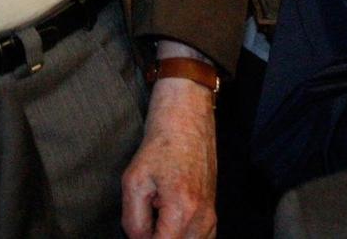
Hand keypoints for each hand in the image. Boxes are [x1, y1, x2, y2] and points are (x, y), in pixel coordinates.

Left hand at [122, 76, 216, 238]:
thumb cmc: (159, 146)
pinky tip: (168, 219)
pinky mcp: (213, 214)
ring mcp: (211, 217)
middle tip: (146, 213)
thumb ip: (134, 222)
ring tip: (156, 213)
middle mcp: (203, 219)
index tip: (137, 226)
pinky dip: (182, 235)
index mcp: (183, 210)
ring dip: (169, 235)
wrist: (186, 120)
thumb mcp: (134, 181)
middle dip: (157, 237)